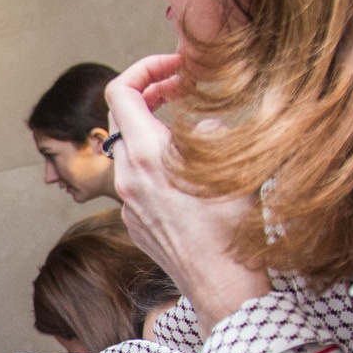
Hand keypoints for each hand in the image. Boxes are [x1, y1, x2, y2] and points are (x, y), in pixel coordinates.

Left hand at [103, 55, 271, 329]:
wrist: (223, 285)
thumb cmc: (232, 227)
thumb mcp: (230, 159)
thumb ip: (209, 125)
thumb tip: (201, 117)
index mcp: (145, 154)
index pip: (121, 90)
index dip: (146, 68)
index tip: (175, 66)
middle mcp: (126, 177)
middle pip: (121, 117)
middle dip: (152, 94)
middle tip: (184, 89)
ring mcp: (126, 203)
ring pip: (129, 150)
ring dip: (154, 129)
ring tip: (190, 129)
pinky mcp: (134, 223)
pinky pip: (137, 181)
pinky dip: (156, 163)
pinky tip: (189, 172)